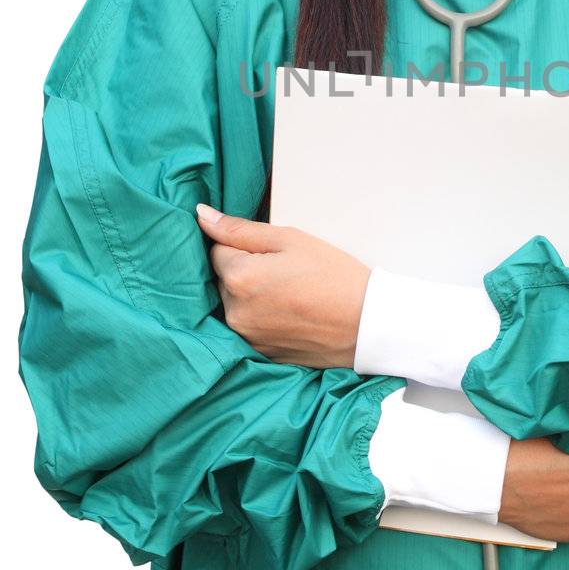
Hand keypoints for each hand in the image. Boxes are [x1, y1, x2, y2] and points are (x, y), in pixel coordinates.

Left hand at [195, 203, 369, 369]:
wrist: (367, 325)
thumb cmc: (334, 276)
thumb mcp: (289, 239)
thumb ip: (240, 228)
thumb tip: (201, 215)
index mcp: (238, 277)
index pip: (217, 249)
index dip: (243, 245)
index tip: (272, 252)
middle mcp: (234, 312)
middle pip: (222, 279)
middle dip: (244, 270)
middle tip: (285, 271)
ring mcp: (246, 337)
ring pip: (234, 304)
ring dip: (250, 295)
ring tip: (289, 293)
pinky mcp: (259, 353)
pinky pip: (248, 327)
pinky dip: (261, 317)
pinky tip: (289, 313)